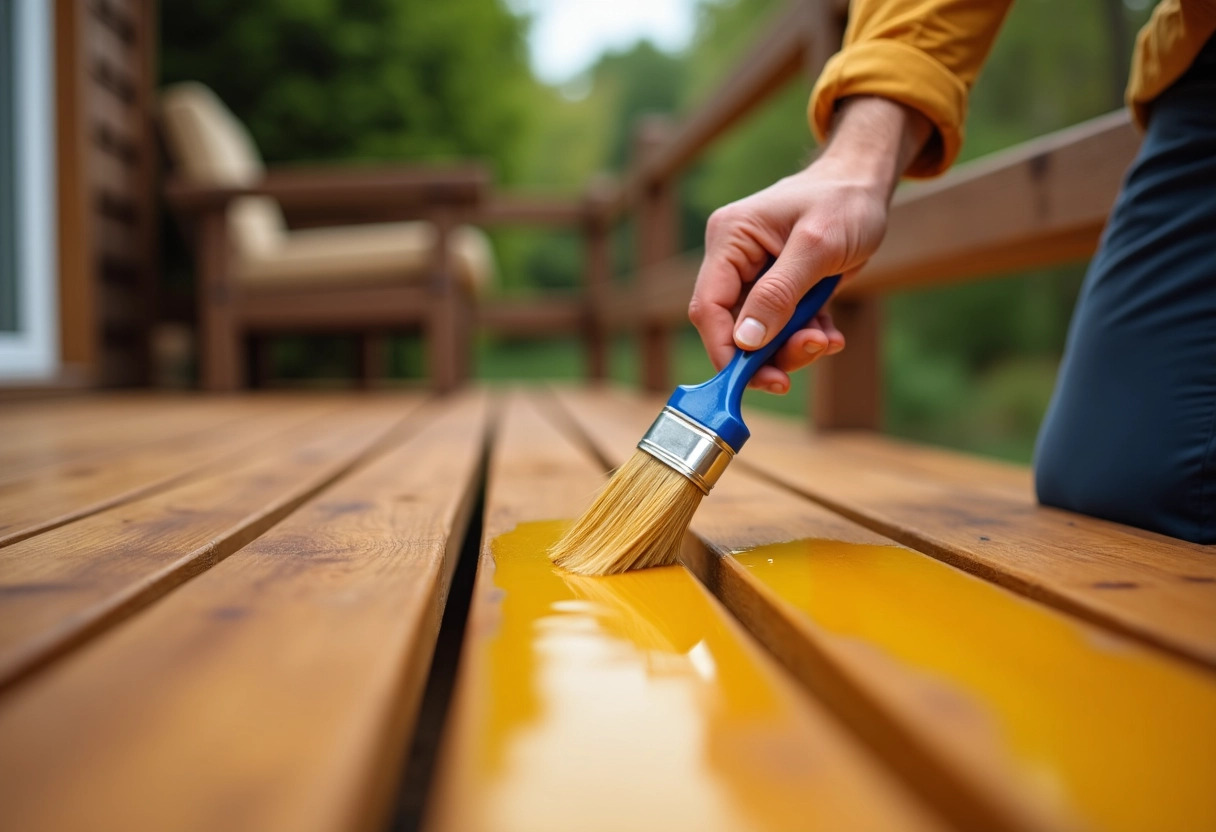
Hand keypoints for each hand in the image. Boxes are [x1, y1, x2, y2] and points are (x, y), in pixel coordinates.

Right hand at [688, 96, 930, 393]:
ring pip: (759, 334)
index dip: (725, 348)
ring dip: (793, 347)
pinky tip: (831, 335)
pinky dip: (806, 338)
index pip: (709, 306)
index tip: (753, 377)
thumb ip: (779, 293)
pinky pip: (782, 328)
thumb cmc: (844, 201)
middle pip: (733, 327)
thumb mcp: (817, 246)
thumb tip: (746, 340)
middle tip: (808, 354)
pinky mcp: (778, 289)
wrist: (868, 185)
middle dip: (768, 351)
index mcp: (729, 240)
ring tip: (827, 340)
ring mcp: (755, 276)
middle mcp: (734, 260)